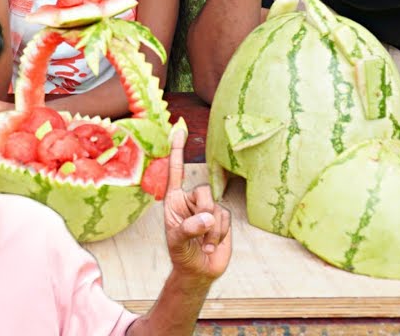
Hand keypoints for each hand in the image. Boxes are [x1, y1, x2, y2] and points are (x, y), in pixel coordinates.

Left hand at [162, 127, 231, 282]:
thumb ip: (189, 227)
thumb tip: (208, 216)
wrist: (198, 270)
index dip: (178, 150)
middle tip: (197, 234)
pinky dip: (219, 233)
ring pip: (216, 206)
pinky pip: (225, 218)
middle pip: (203, 192)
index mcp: (174, 199)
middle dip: (202, 214)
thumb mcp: (178, 241)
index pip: (176, 171)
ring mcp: (207, 209)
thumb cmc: (181, 253)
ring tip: (202, 243)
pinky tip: (211, 244)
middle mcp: (190, 200)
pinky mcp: (222, 218)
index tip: (178, 128)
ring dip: (211, 230)